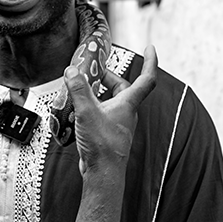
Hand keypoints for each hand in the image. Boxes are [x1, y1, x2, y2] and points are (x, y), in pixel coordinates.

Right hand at [65, 45, 157, 175]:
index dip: (150, 61)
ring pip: (111, 100)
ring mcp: (118, 123)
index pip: (146, 79)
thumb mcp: (87, 112)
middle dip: (109, 76)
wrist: (103, 173)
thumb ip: (78, 90)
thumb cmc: (102, 146)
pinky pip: (103, 113)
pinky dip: (93, 106)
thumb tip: (71, 71)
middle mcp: (126, 112)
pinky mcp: (108, 132)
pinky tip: (78, 110)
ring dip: (98, 92)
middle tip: (94, 70)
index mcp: (128, 104)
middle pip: (122, 87)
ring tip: (81, 88)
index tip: (149, 47)